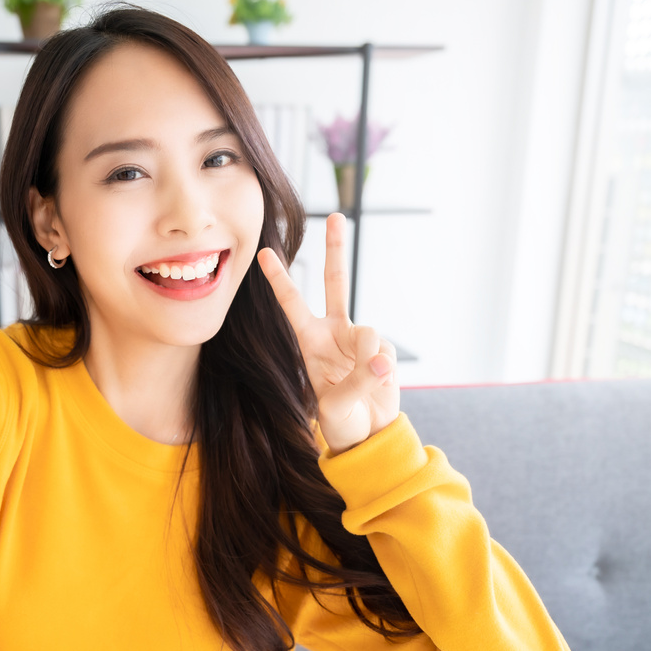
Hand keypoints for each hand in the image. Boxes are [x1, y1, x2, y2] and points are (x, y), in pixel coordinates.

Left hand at [257, 213, 398, 454]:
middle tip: (335, 216)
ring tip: (367, 385)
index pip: (292, 304)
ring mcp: (360, 339)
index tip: (264, 253)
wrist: (367, 434)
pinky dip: (384, 371)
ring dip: (369, 363)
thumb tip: (382, 361)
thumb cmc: (340, 422)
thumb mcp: (336, 408)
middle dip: (336, 249)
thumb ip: (357, 382)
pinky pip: (386, 353)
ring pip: (369, 333)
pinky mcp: (383, 350)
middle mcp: (334, 332)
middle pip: (336, 282)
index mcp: (310, 341)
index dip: (280, 278)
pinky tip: (380, 383)